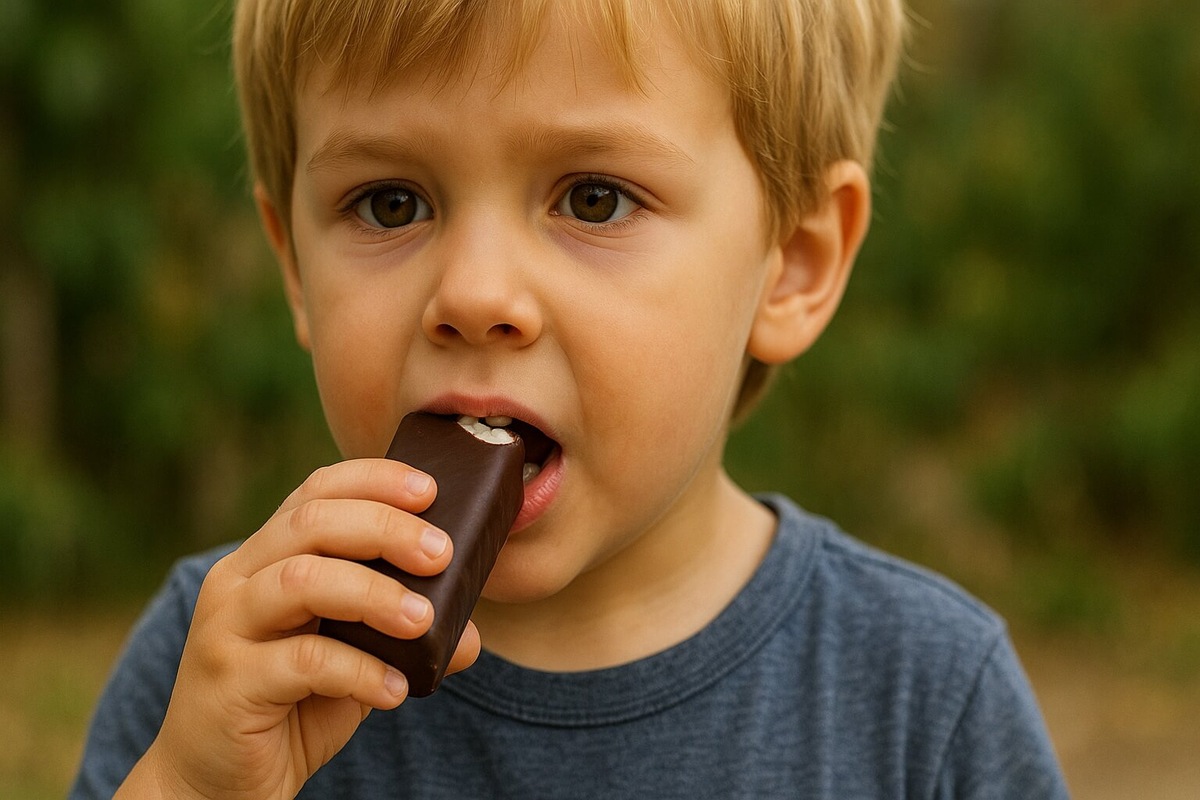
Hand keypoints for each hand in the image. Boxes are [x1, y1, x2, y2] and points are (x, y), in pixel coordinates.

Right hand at [117, 459, 481, 798]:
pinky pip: (302, 661)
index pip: (316, 492)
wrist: (217, 782)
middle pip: (311, 523)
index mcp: (267, 558)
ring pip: (302, 582)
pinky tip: (395, 690)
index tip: (430, 490)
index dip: (372, 480)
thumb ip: (400, 637)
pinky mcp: (229, 681)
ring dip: (374, 595)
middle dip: (385, 528)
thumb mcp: (353, 660)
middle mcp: (238, 580)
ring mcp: (225, 628)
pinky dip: (359, 671)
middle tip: (441, 553)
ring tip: (423, 621)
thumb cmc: (289, 705)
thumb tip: (471, 635)